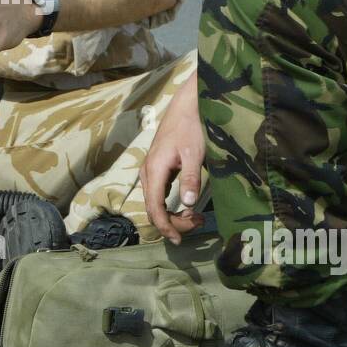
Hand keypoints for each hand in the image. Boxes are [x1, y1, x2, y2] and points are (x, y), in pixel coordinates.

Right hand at [139, 72, 205, 244]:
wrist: (185, 106)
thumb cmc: (190, 127)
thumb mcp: (195, 153)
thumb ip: (190, 178)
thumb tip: (188, 203)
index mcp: (154, 170)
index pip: (154, 207)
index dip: (165, 226)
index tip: (178, 239)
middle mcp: (148, 173)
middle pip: (153, 209)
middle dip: (174, 222)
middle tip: (198, 223)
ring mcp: (150, 171)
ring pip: (155, 203)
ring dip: (173, 215)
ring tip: (196, 217)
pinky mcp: (157, 170)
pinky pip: (158, 195)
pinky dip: (171, 205)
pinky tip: (187, 207)